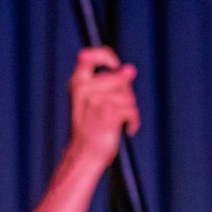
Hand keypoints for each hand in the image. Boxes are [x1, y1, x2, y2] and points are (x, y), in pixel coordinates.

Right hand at [68, 47, 139, 168]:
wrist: (84, 156)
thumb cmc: (90, 129)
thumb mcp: (94, 102)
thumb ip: (110, 83)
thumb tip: (130, 70)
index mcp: (77, 84)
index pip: (89, 58)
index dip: (106, 56)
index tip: (114, 65)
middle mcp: (85, 90)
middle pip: (120, 78)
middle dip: (125, 93)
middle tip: (117, 110)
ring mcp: (96, 102)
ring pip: (128, 95)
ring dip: (129, 110)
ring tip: (119, 122)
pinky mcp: (108, 114)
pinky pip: (132, 110)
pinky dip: (134, 122)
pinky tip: (128, 129)